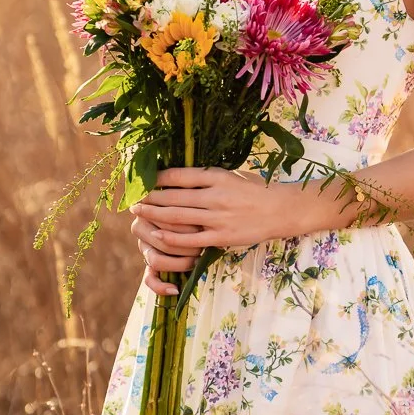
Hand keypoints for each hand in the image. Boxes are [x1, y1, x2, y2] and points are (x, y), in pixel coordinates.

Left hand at [129, 167, 321, 296]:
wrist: (282, 210)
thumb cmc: (256, 190)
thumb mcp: (232, 175)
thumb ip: (207, 177)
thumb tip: (177, 176)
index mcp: (217, 176)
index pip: (178, 175)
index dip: (156, 178)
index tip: (143, 179)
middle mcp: (215, 195)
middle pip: (172, 197)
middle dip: (149, 198)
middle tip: (132, 198)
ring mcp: (218, 218)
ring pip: (177, 217)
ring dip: (154, 215)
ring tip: (139, 213)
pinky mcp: (221, 237)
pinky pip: (190, 239)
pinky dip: (171, 238)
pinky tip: (158, 235)